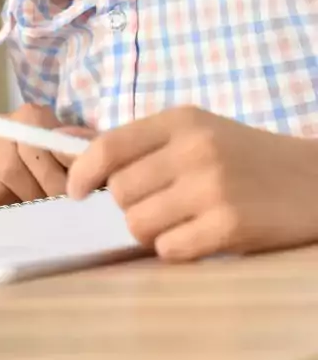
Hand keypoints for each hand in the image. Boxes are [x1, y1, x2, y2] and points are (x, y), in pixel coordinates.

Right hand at [0, 103, 92, 209]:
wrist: (36, 173)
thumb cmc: (63, 167)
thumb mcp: (78, 159)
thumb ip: (80, 156)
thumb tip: (81, 158)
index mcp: (31, 117)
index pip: (35, 147)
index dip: (53, 180)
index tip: (67, 198)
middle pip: (10, 169)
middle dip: (35, 197)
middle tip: (48, 209)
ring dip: (13, 204)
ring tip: (27, 204)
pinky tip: (2, 203)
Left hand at [66, 106, 317, 260]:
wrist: (313, 180)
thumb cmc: (245, 157)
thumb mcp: (197, 132)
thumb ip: (145, 144)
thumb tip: (80, 157)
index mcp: (180, 120)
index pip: (108, 145)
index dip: (82, 172)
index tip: (75, 191)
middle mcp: (193, 150)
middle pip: (119, 191)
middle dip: (128, 205)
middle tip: (156, 205)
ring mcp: (212, 188)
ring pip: (138, 223)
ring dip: (150, 231)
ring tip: (178, 221)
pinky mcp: (230, 226)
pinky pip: (169, 249)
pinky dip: (175, 249)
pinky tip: (198, 236)